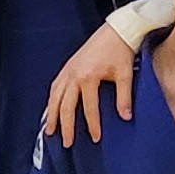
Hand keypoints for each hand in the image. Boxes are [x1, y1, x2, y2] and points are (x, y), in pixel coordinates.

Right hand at [43, 25, 142, 144]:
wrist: (116, 30)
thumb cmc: (121, 51)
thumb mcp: (125, 74)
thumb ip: (124, 97)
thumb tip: (125, 117)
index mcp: (88, 77)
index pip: (89, 108)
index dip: (92, 125)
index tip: (95, 139)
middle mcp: (73, 75)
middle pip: (65, 106)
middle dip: (65, 126)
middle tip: (66, 143)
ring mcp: (67, 71)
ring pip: (55, 98)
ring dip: (52, 115)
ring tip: (50, 132)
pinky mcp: (67, 67)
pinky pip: (54, 87)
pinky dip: (51, 101)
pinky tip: (50, 110)